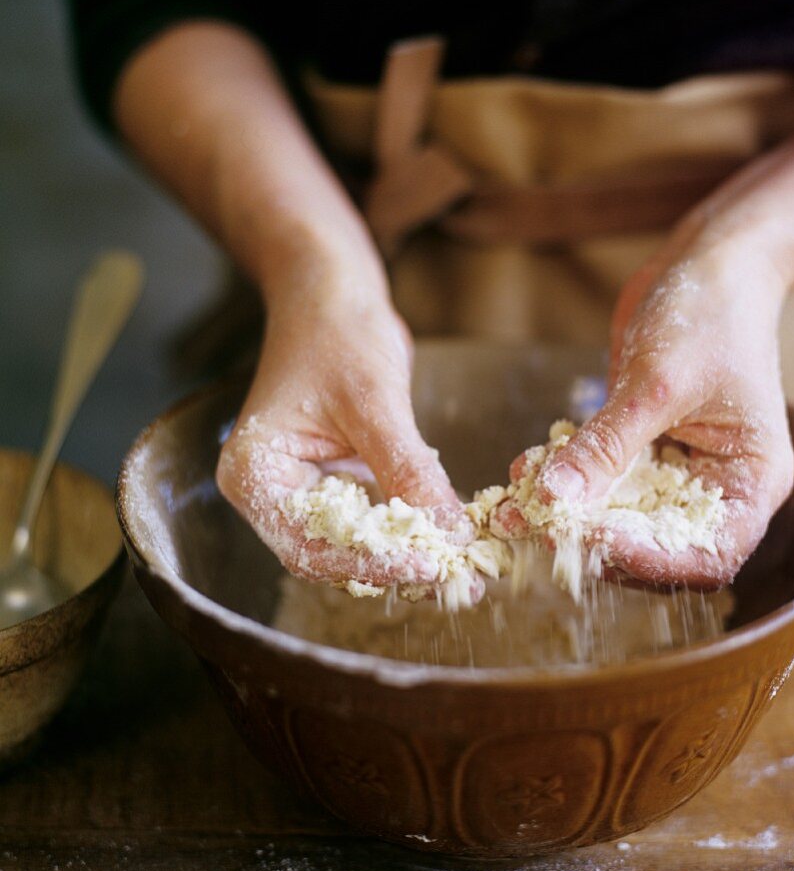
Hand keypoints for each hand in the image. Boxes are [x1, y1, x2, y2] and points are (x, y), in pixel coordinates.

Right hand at [216, 269, 461, 587]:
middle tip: (458, 578)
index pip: (309, 547)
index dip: (373, 562)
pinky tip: (447, 536)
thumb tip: (448, 533)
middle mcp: (268, 493)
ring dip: (406, 554)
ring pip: (354, 544)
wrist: (331, 292)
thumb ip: (406, 471)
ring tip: (462, 567)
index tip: (431, 565)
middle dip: (394, 566)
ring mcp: (301, 490)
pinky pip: (369, 520)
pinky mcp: (333, 483)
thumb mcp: (374, 403)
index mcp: (253, 475)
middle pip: (330, 555)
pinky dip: (406, 529)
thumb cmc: (337, 333)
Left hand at [515, 227, 793, 587]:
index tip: (592, 540)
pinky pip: (602, 479)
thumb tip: (553, 499)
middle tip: (539, 527)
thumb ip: (606, 446)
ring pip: (620, 516)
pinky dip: (566, 479)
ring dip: (569, 513)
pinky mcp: (643, 448)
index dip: (651, 560)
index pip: (707, 555)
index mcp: (751, 482)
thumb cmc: (710, 314)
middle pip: (658, 545)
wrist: (709, 262)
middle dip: (596, 540)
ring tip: (516, 506)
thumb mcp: (656, 384)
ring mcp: (678, 469)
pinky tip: (526, 470)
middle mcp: (718, 486)